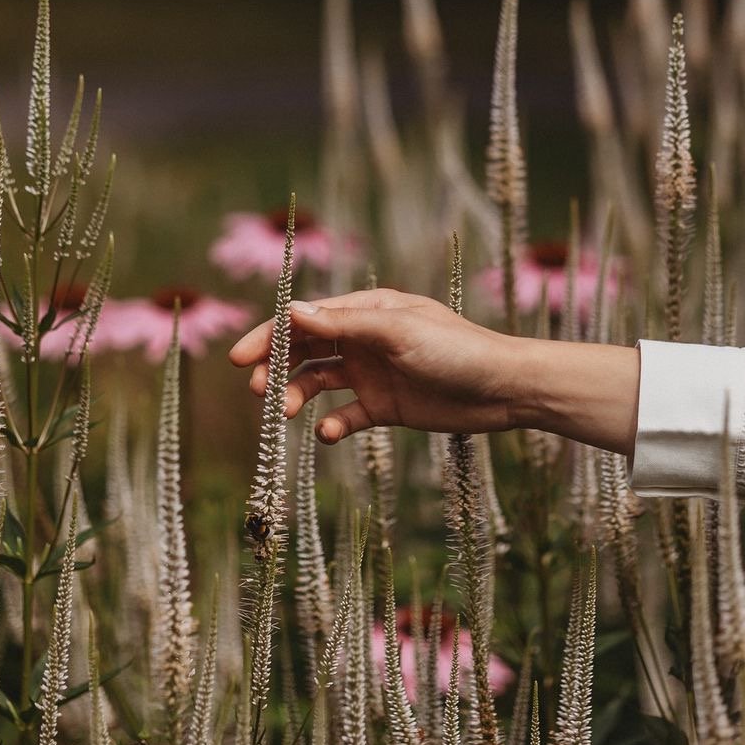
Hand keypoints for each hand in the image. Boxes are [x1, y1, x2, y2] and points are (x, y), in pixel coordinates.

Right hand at [228, 287, 641, 456]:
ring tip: (285, 413)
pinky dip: (333, 425)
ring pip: (318, 383)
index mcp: (366, 312)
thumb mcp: (396, 332)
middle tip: (258, 392)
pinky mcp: (385, 407)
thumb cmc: (456, 350)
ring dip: (296, 395)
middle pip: (305, 350)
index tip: (240, 361)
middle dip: (276, 367)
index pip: (306, 320)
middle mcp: (364, 340)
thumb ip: (342, 326)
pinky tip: (329, 434)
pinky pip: (346, 415)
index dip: (270, 336)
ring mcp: (373, 373)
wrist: (504, 389)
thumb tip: (291, 311)